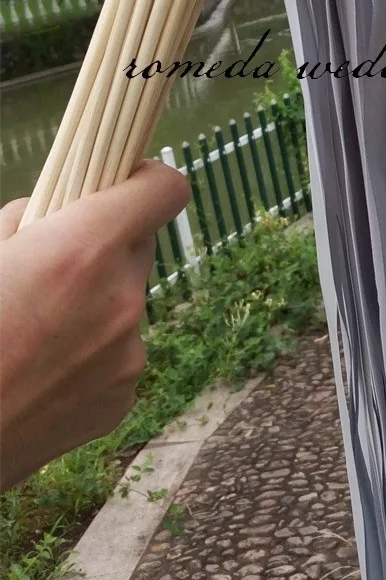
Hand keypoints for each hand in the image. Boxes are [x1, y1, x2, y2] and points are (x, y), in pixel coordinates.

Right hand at [0, 161, 189, 491]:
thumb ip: (25, 224)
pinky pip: (116, 354)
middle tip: (53, 263)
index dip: (146, 179)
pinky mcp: (122, 399)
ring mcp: (128, 356)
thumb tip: (49, 216)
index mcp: (84, 250)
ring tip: (33, 330)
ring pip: (123, 303)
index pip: (165, 189)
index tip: (125, 182)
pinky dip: (88, 353)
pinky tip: (40, 370)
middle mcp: (121, 299)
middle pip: (138, 246)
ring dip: (92, 303)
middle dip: (104, 245)